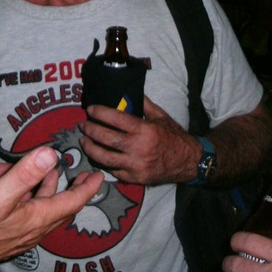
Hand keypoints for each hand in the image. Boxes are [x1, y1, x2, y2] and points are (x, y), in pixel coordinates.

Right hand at [0, 146, 103, 271]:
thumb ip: (24, 174)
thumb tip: (50, 153)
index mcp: (36, 219)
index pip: (72, 202)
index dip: (88, 188)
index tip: (100, 176)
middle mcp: (33, 230)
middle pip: (61, 207)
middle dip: (74, 189)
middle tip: (82, 174)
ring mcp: (20, 235)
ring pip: (45, 211)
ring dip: (51, 191)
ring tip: (51, 172)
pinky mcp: (7, 237)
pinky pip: (31, 216)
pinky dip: (35, 200)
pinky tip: (23, 193)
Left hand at [79, 96, 198, 184]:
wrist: (188, 162)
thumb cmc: (174, 136)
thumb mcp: (161, 116)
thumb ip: (144, 104)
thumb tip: (129, 92)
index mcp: (145, 130)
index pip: (116, 119)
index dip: (100, 113)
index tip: (90, 109)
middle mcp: (138, 148)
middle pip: (106, 139)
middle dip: (91, 130)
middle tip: (83, 124)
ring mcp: (135, 165)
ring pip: (105, 158)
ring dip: (91, 149)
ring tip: (84, 141)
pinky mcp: (135, 178)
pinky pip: (114, 171)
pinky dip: (103, 163)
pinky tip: (97, 156)